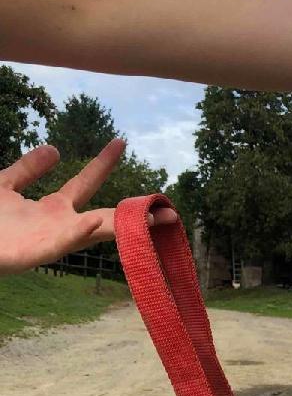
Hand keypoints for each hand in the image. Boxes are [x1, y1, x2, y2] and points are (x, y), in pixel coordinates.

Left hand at [0, 140, 176, 275]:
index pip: (85, 183)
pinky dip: (81, 233)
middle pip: (106, 216)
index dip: (102, 163)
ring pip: (96, 232)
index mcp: (52, 209)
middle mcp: (60, 225)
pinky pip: (64, 243)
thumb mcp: (4, 184)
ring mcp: (52, 241)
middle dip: (138, 214)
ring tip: (154, 217)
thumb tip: (55, 149)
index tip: (120, 141)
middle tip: (170, 210)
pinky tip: (97, 221)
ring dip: (124, 225)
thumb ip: (28, 169)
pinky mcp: (38, 254)